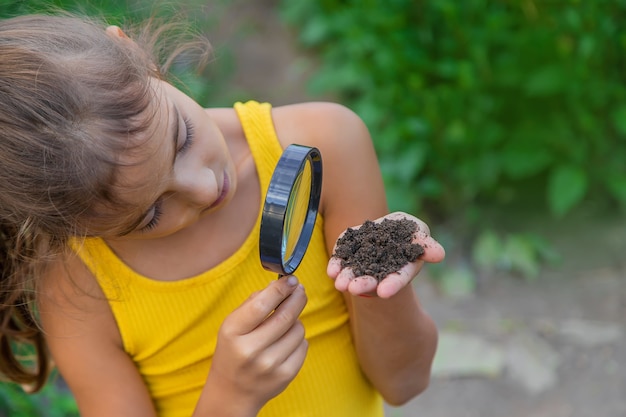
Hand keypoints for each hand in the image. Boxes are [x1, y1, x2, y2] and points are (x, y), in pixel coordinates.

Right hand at [201, 276, 307, 414]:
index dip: (281, 289)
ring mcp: (269, 365)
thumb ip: (254, 303)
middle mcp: (251, 350)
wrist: (232, 392)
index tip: (291, 279)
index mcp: (233, 332)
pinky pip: (303, 345)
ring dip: (295, 321)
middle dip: (297, 298)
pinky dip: (298, 339)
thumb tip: (283, 285)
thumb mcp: (232, 325)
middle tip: (299, 290)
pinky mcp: (285, 375)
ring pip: (298, 329)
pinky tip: (285, 342)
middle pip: (285, 316)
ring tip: (284, 325)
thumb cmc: (233, 351)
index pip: (262, 305)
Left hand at [327, 212, 444, 298]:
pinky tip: (331, 270)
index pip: (399, 278)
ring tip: (339, 283)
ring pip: (355, 273)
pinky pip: (341, 260)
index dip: (393, 284)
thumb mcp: (419, 233)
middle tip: (353, 290)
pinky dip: (336, 265)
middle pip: (373, 279)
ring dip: (346, 278)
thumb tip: (439, 254)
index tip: (384, 292)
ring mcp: (363, 264)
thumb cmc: (409, 232)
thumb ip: (426, 245)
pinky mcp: (348, 254)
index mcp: (401, 269)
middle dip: (364, 284)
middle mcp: (381, 271)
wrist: (387, 229)